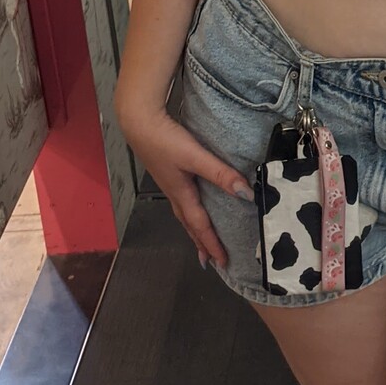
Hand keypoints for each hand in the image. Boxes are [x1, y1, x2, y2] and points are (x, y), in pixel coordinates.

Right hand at [123, 109, 250, 269]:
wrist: (139, 121)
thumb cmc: (165, 140)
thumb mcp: (195, 157)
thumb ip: (220, 174)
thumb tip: (246, 194)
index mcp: (181, 194)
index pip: (200, 225)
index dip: (212, 244)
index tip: (223, 262)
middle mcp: (174, 193)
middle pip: (189, 224)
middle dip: (200, 243)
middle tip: (210, 261)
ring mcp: (169, 183)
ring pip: (184, 214)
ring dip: (194, 229)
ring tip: (201, 240)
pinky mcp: (167, 172)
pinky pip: (181, 201)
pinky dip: (189, 212)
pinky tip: (192, 203)